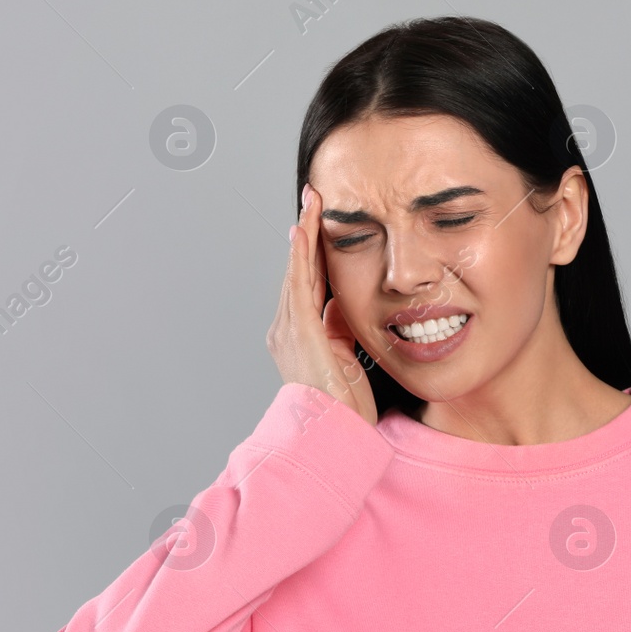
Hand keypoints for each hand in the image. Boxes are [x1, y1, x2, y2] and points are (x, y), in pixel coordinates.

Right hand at [266, 183, 377, 424]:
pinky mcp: (299, 333)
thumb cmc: (341, 406)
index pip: (306, 281)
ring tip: (312, 202)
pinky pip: (299, 286)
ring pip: (297, 270)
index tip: (318, 220)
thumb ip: (339, 330)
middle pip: (298, 269)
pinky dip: (300, 256)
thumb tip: (340, 305)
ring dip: (304, 234)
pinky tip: (304, 231)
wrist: (332, 435)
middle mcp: (285, 329)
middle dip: (306, 232)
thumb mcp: (345, 358)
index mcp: (297, 334)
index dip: (312, 249)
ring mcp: (289, 330)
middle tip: (314, 196)